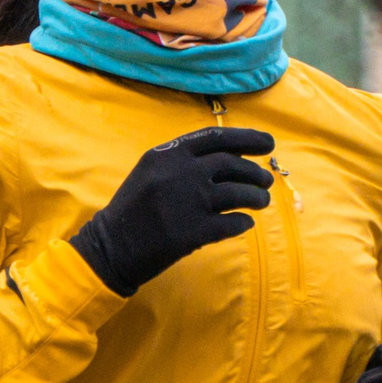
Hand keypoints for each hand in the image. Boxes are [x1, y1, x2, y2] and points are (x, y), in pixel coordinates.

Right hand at [70, 126, 274, 294]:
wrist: (112, 245)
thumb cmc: (134, 207)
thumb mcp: (151, 170)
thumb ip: (183, 160)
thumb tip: (231, 156)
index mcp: (169, 154)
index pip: (217, 137)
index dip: (248, 138)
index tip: (269, 144)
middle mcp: (182, 173)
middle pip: (233, 165)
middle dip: (255, 172)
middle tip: (266, 180)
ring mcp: (189, 202)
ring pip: (238, 194)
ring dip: (256, 196)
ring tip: (262, 201)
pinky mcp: (193, 232)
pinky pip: (232, 224)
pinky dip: (243, 223)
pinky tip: (245, 223)